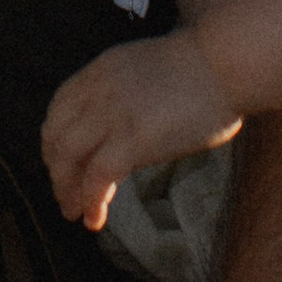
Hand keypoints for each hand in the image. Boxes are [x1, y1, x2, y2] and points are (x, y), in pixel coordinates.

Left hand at [43, 31, 239, 230]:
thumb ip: (123, 92)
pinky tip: (95, 218)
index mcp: (101, 70)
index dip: (54, 139)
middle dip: (55, 168)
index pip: (59, 107)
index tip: (60, 160)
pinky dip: (91, 201)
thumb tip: (120, 127)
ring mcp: (114, 115)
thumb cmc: (203, 66)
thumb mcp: (145, 68)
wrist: (227, 62)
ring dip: (66, 189)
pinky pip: (98, 176)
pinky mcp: (134, 140)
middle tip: (64, 193)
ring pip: (69, 157)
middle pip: (57, 134)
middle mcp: (99, 91)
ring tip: (73, 211)